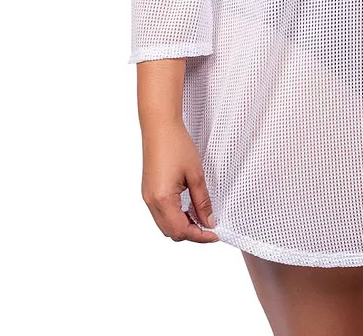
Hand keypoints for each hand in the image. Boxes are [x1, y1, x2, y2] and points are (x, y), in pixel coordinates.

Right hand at [141, 121, 219, 241]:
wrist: (159, 127)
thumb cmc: (177, 145)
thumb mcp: (196, 174)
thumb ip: (202, 201)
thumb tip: (208, 221)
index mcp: (162, 200)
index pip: (181, 230)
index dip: (200, 236)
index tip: (215, 234)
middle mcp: (151, 202)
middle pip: (171, 232)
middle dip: (191, 233)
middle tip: (210, 225)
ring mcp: (147, 197)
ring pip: (165, 225)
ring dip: (183, 225)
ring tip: (201, 215)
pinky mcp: (148, 191)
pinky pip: (161, 213)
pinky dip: (175, 216)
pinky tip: (188, 207)